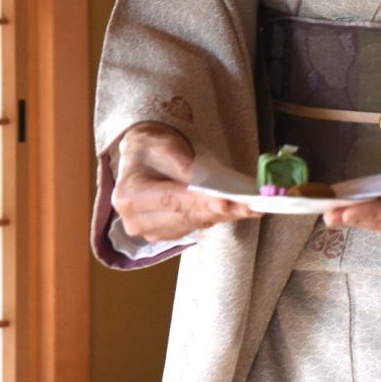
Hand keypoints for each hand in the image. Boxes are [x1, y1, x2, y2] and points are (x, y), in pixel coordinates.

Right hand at [112, 122, 259, 241]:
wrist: (140, 158)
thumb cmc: (150, 149)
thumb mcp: (164, 146)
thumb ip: (183, 166)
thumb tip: (208, 185)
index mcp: (130, 195)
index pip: (169, 199)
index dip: (198, 202)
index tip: (225, 202)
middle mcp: (136, 220)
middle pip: (185, 216)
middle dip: (220, 210)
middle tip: (250, 205)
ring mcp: (150, 231)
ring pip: (194, 224)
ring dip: (223, 216)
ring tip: (250, 207)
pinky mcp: (166, 234)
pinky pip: (194, 226)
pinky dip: (215, 217)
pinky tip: (236, 210)